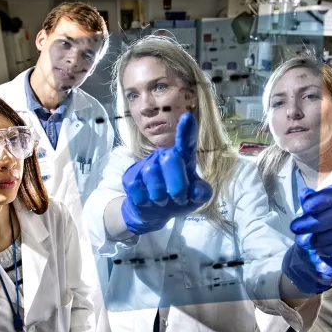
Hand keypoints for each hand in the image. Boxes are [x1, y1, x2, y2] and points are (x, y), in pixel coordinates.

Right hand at [121, 113, 212, 234]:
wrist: (152, 213)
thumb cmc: (178, 200)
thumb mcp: (194, 199)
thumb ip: (201, 194)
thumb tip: (196, 191)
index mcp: (183, 159)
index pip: (186, 143)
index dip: (186, 131)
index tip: (187, 118)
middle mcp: (164, 156)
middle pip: (171, 159)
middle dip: (177, 185)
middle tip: (179, 199)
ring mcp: (146, 165)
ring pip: (152, 174)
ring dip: (160, 196)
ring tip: (162, 202)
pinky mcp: (130, 177)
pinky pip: (137, 187)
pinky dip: (145, 200)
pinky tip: (147, 201)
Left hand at [282, 184, 331, 293]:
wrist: (331, 257)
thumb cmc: (322, 229)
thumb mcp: (313, 215)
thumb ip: (310, 204)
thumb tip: (305, 193)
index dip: (323, 199)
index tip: (306, 208)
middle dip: (318, 220)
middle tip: (296, 228)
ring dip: (322, 237)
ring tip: (303, 242)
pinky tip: (319, 251)